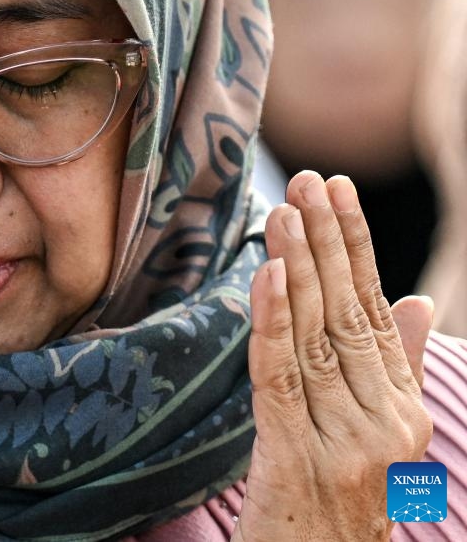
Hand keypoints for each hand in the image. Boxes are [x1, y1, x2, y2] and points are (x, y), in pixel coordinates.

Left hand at [235, 172, 432, 540]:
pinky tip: (271, 274)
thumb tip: (414, 299)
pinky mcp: (298, 457)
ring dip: (300, 267)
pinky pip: (282, 377)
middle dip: (328, 241)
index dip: (356, 247)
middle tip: (309, 179)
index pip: (375, 310)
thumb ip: (392, 367)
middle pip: (348, 313)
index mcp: (399, 408)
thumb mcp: (376, 436)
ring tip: (286, 209)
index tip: (338, 192)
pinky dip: (275, 321)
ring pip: (317, 336)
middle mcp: (382, 419)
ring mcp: (345, 440)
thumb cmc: (338, 505)